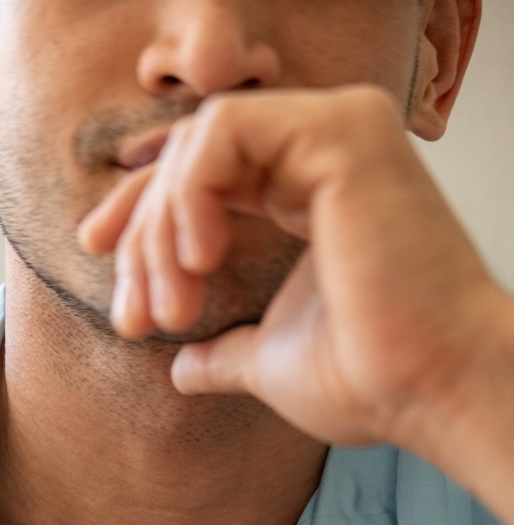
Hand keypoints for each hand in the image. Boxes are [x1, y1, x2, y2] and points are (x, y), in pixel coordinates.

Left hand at [79, 87, 513, 517]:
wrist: (428, 391)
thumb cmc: (372, 381)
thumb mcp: (271, 361)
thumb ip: (228, 352)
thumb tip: (183, 369)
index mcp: (312, 188)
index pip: (206, 172)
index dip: (141, 210)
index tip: (98, 255)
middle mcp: (326, 146)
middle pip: (190, 157)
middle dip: (141, 238)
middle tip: (134, 317)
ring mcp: (337, 131)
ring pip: (199, 144)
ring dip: (162, 230)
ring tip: (171, 308)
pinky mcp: (340, 133)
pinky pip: (222, 134)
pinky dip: (190, 196)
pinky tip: (197, 261)